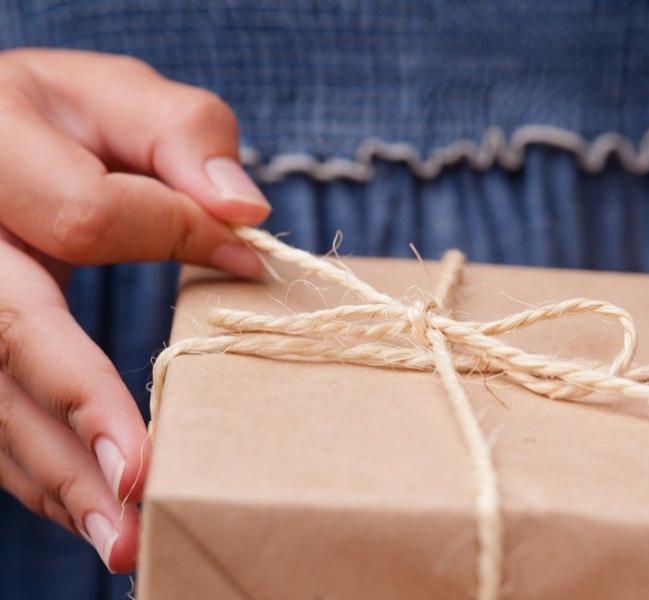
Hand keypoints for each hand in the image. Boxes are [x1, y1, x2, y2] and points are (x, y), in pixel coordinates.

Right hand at [0, 49, 269, 571]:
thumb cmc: (66, 117)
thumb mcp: (123, 98)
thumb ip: (185, 136)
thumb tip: (244, 215)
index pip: (87, 215)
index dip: (179, 235)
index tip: (253, 261)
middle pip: (8, 329)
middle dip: (78, 411)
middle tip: (138, 484)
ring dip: (55, 473)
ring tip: (119, 538)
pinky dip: (37, 471)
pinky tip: (88, 511)